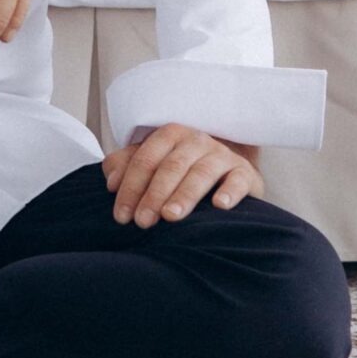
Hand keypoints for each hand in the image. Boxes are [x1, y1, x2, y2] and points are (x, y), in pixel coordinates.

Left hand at [102, 125, 262, 226]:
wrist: (225, 169)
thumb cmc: (180, 170)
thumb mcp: (152, 163)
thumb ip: (126, 166)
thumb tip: (111, 182)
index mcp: (170, 135)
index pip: (146, 158)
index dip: (131, 186)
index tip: (122, 216)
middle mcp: (196, 141)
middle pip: (172, 166)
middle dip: (154, 194)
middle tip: (143, 222)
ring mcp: (222, 155)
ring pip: (202, 172)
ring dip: (185, 194)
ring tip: (171, 216)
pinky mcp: (245, 172)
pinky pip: (238, 179)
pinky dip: (230, 191)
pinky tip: (220, 205)